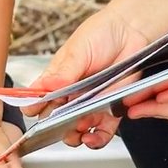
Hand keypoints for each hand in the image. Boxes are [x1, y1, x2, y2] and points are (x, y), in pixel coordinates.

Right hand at [25, 9, 151, 149]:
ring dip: (76, 135)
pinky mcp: (111, 107)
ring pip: (77, 129)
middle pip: (56, 121)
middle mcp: (72, 93)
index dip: (35, 109)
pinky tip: (94, 135)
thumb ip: (63, 71)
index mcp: (58, 78)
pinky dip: (98, 137)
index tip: (35, 113)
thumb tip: (45, 86)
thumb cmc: (102, 33)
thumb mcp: (78, 50)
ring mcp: (91, 102)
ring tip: (80, 130)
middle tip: (61, 123)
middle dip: (56, 128)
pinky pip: (103, 130)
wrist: (132, 30)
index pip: (39, 99)